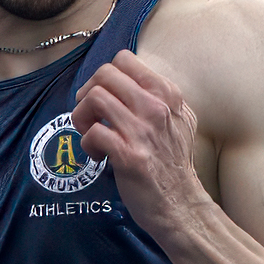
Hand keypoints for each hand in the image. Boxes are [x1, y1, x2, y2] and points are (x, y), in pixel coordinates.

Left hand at [72, 49, 208, 231]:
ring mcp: (143, 131)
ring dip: (82, 117)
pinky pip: (93, 132)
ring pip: (94, 98)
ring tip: (91, 134)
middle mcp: (157, 107)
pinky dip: (87, 143)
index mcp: (167, 94)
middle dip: (87, 94)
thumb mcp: (180, 119)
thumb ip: (158, 97)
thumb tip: (128, 78)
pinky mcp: (129, 155)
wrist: (181, 203)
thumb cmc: (174, 162)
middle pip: (104, 74)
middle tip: (90, 116)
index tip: (103, 97)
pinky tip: (98, 156)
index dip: (104, 77)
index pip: (124, 59)